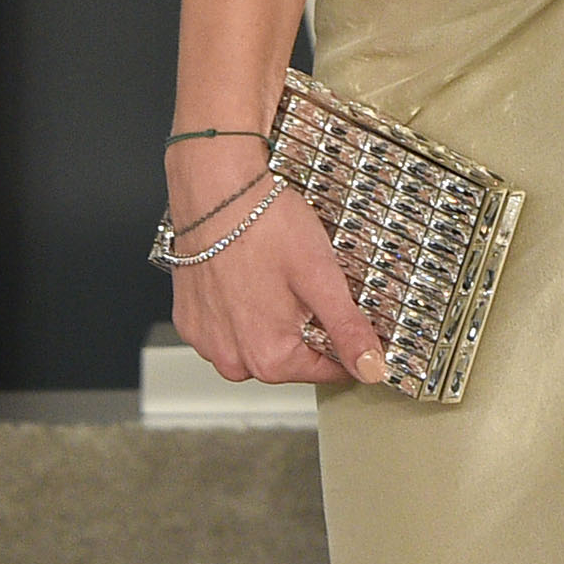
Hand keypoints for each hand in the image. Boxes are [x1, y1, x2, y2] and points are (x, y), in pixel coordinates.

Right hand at [166, 144, 385, 387]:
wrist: (215, 192)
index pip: (326, 370)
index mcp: (269, 356)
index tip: (354, 321)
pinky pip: (226, 328)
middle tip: (313, 285)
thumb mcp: (322, 278)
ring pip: (256, 343)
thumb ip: (348, 330)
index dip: (348, 345)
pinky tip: (251, 279)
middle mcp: (232, 359)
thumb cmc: (265, 228)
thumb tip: (373, 369)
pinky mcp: (190, 319)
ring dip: (273, 321)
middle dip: (308, 329)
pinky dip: (242, 310)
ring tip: (279, 278)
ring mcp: (207, 340)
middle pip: (290, 358)